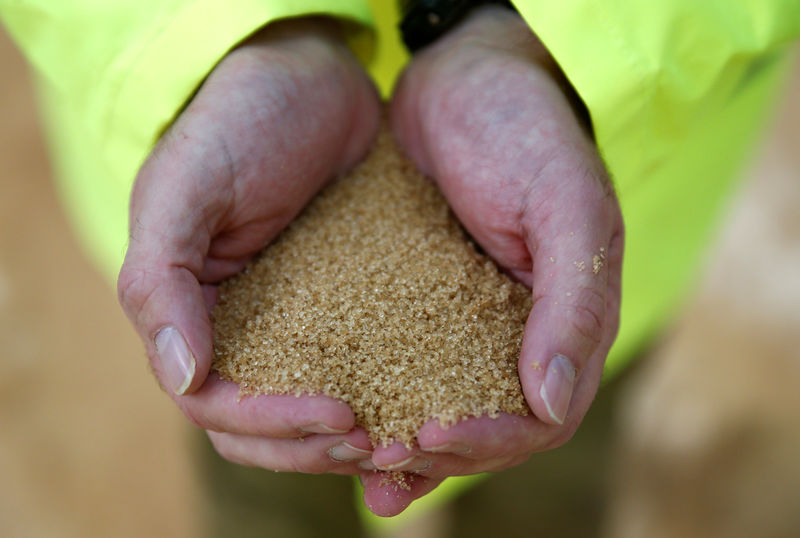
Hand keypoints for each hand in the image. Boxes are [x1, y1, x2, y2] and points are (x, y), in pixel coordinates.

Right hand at [117, 18, 380, 474]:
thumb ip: (162, 281)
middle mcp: (246, 333)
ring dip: (359, 437)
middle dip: (319, 447)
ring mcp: (300, 324)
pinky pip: (369, 365)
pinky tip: (431, 400)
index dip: (272, 426)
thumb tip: (181, 377)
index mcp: (195, 318)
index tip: (339, 416)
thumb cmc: (236, 123)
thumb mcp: (185, 189)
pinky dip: (393, 395)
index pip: (220, 408)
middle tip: (384, 442)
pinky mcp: (353, 305)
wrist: (308, 78)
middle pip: (270, 429)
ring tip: (413, 435)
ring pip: (319, 411)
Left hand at [360, 6, 623, 514]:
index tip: (433, 435)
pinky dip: (377, 398)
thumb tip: (553, 401)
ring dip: (404, 445)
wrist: (464, 79)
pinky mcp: (419, 302)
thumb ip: (573, 304)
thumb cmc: (526, 133)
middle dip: (439, 454)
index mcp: (567, 322)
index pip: (542, 417)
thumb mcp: (566, 207)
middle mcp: (519, 335)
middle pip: (488, 427)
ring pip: (442, 406)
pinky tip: (343, 418)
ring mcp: (467, 322)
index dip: (493, 440)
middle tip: (381, 460)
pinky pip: (402, 364)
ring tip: (358, 464)